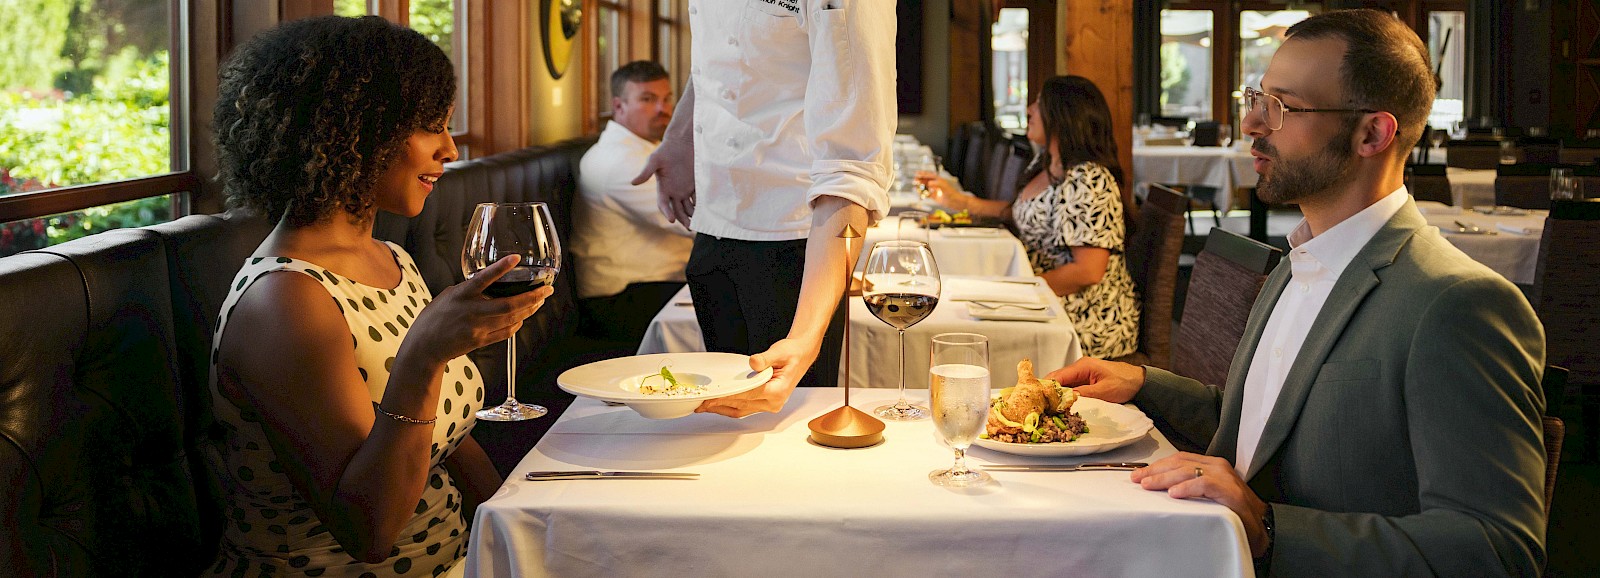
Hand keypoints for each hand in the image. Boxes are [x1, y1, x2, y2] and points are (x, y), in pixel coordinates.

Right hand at [403, 254, 553, 365]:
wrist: (425, 347)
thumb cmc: (434, 318)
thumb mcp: (448, 296)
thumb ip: (469, 289)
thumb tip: (488, 282)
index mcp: (461, 295)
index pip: (483, 279)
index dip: (500, 268)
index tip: (516, 258)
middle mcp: (472, 311)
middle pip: (509, 305)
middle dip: (532, 296)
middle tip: (547, 289)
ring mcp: (478, 328)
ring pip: (512, 319)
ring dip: (530, 308)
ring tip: (540, 299)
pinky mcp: (481, 341)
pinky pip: (506, 332)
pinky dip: (518, 323)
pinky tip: (524, 316)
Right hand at [634, 136, 695, 227]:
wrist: (681, 141)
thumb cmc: (666, 150)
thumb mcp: (654, 160)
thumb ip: (645, 172)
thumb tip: (632, 183)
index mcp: (663, 188)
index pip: (663, 204)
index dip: (667, 212)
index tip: (672, 220)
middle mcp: (673, 191)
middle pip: (677, 210)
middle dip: (683, 219)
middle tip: (689, 227)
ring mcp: (684, 189)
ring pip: (688, 207)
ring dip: (692, 215)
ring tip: (698, 222)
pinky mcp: (694, 185)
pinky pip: (697, 198)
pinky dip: (701, 205)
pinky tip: (706, 211)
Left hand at [695, 338, 817, 416]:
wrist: (801, 356)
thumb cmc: (792, 354)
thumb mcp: (779, 351)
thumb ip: (765, 358)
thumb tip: (753, 362)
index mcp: (778, 391)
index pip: (748, 395)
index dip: (728, 395)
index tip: (713, 396)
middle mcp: (774, 402)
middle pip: (741, 405)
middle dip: (719, 404)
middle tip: (700, 402)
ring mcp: (769, 405)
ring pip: (741, 411)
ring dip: (721, 409)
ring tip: (703, 407)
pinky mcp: (765, 404)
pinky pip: (744, 409)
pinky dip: (729, 408)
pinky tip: (717, 406)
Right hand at [913, 171, 962, 209]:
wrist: (956, 202)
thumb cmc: (952, 193)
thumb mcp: (944, 187)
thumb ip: (936, 184)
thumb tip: (928, 183)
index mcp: (939, 180)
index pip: (929, 175)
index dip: (923, 174)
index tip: (917, 173)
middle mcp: (937, 185)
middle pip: (927, 180)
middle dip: (920, 180)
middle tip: (914, 180)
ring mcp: (936, 191)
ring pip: (926, 187)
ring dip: (921, 186)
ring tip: (915, 186)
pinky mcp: (935, 197)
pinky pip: (927, 194)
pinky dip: (923, 194)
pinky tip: (919, 193)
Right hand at [1045, 357, 1144, 402]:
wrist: (1140, 382)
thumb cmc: (1125, 383)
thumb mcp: (1103, 392)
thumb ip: (1083, 394)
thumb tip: (1065, 399)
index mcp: (1082, 366)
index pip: (1057, 376)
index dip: (1046, 387)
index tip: (1037, 399)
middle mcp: (1079, 367)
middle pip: (1057, 379)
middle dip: (1048, 392)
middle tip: (1039, 406)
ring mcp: (1082, 374)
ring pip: (1062, 384)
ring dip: (1056, 395)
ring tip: (1048, 407)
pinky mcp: (1085, 380)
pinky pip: (1070, 387)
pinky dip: (1065, 395)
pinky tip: (1061, 405)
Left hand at [1131, 453, 1271, 557]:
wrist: (1262, 527)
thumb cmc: (1234, 512)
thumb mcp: (1208, 495)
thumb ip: (1191, 486)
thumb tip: (1162, 488)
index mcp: (1211, 465)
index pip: (1179, 459)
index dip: (1157, 466)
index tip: (1139, 474)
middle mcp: (1217, 467)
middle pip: (1179, 463)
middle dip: (1155, 471)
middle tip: (1138, 479)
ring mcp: (1225, 477)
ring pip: (1188, 470)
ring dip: (1165, 478)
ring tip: (1149, 485)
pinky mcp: (1230, 490)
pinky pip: (1204, 484)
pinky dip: (1187, 487)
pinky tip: (1174, 493)